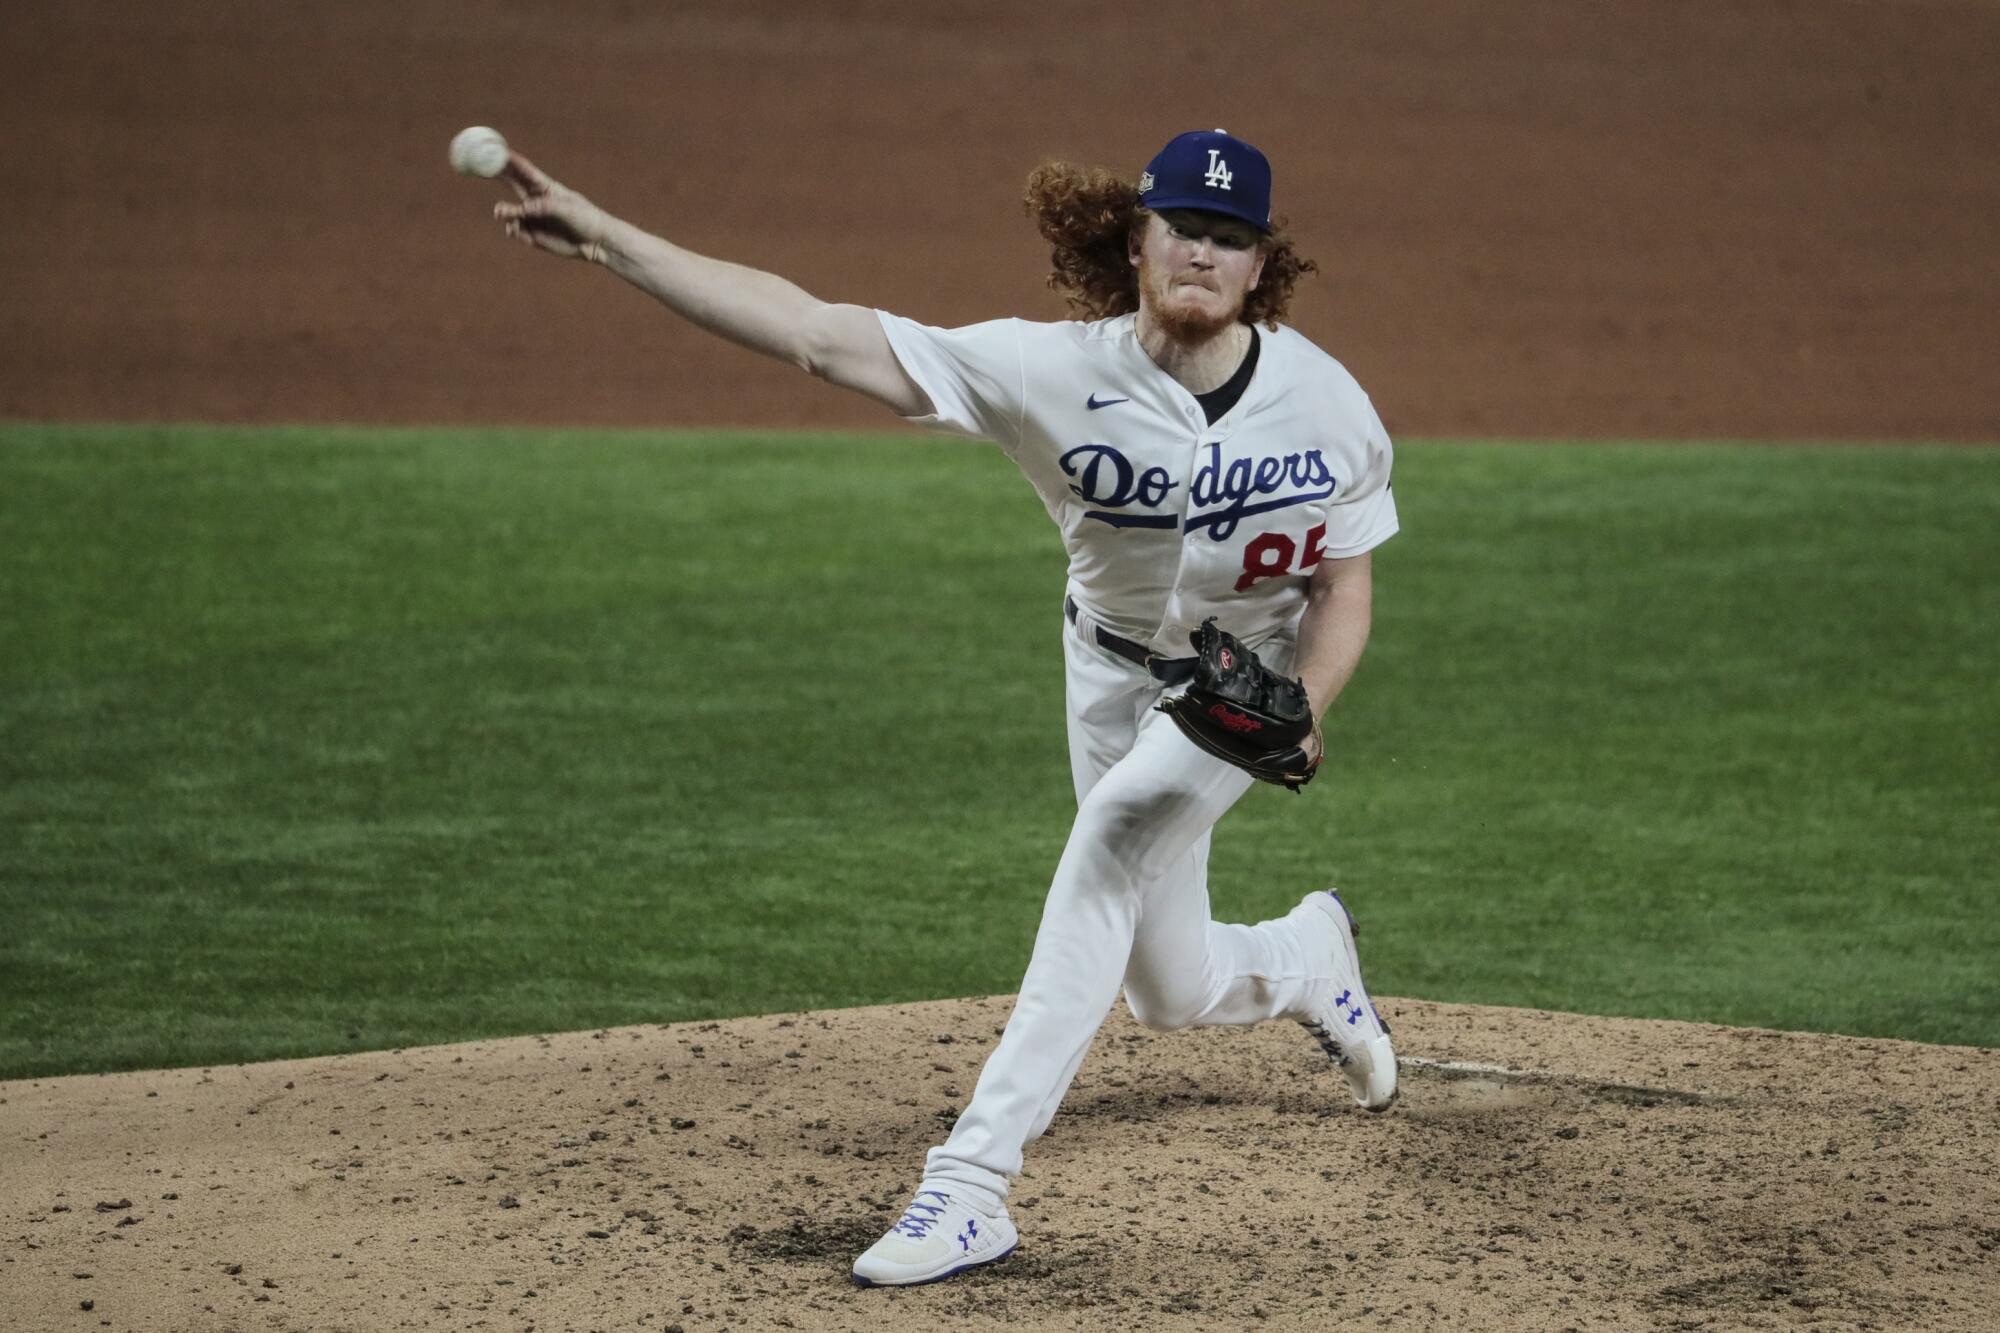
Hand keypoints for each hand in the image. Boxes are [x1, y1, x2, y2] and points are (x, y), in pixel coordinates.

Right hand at [492, 151, 612, 262]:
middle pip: (510, 183)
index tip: (493, 148)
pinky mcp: (533, 235)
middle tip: (478, 167)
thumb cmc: (586, 219)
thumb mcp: (565, 209)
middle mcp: (536, 200)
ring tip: (503, 213)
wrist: (597, 243)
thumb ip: (542, 207)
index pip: (523, 169)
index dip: (508, 159)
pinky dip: (513, 230)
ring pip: (509, 211)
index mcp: (545, 187)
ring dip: (504, 211)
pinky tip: (516, 230)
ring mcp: (533, 217)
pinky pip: (515, 231)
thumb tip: (520, 210)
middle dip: (495, 174)